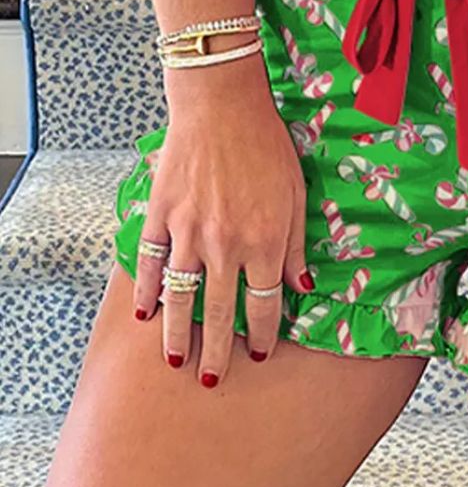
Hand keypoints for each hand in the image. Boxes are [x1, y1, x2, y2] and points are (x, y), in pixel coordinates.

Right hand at [132, 74, 312, 386]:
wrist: (221, 106)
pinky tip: (146, 313)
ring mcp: (188, 234)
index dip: (263, 334)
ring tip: (177, 360)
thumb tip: (302, 286)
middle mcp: (224, 246)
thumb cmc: (266, 145)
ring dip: (178, 334)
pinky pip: (150, 265)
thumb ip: (295, 244)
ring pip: (181, 298)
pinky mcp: (160, 217)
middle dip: (217, 352)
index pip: (264, 305)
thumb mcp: (296, 194)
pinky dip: (147, 291)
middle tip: (212, 380)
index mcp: (263, 242)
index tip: (260, 353)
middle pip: (219, 313)